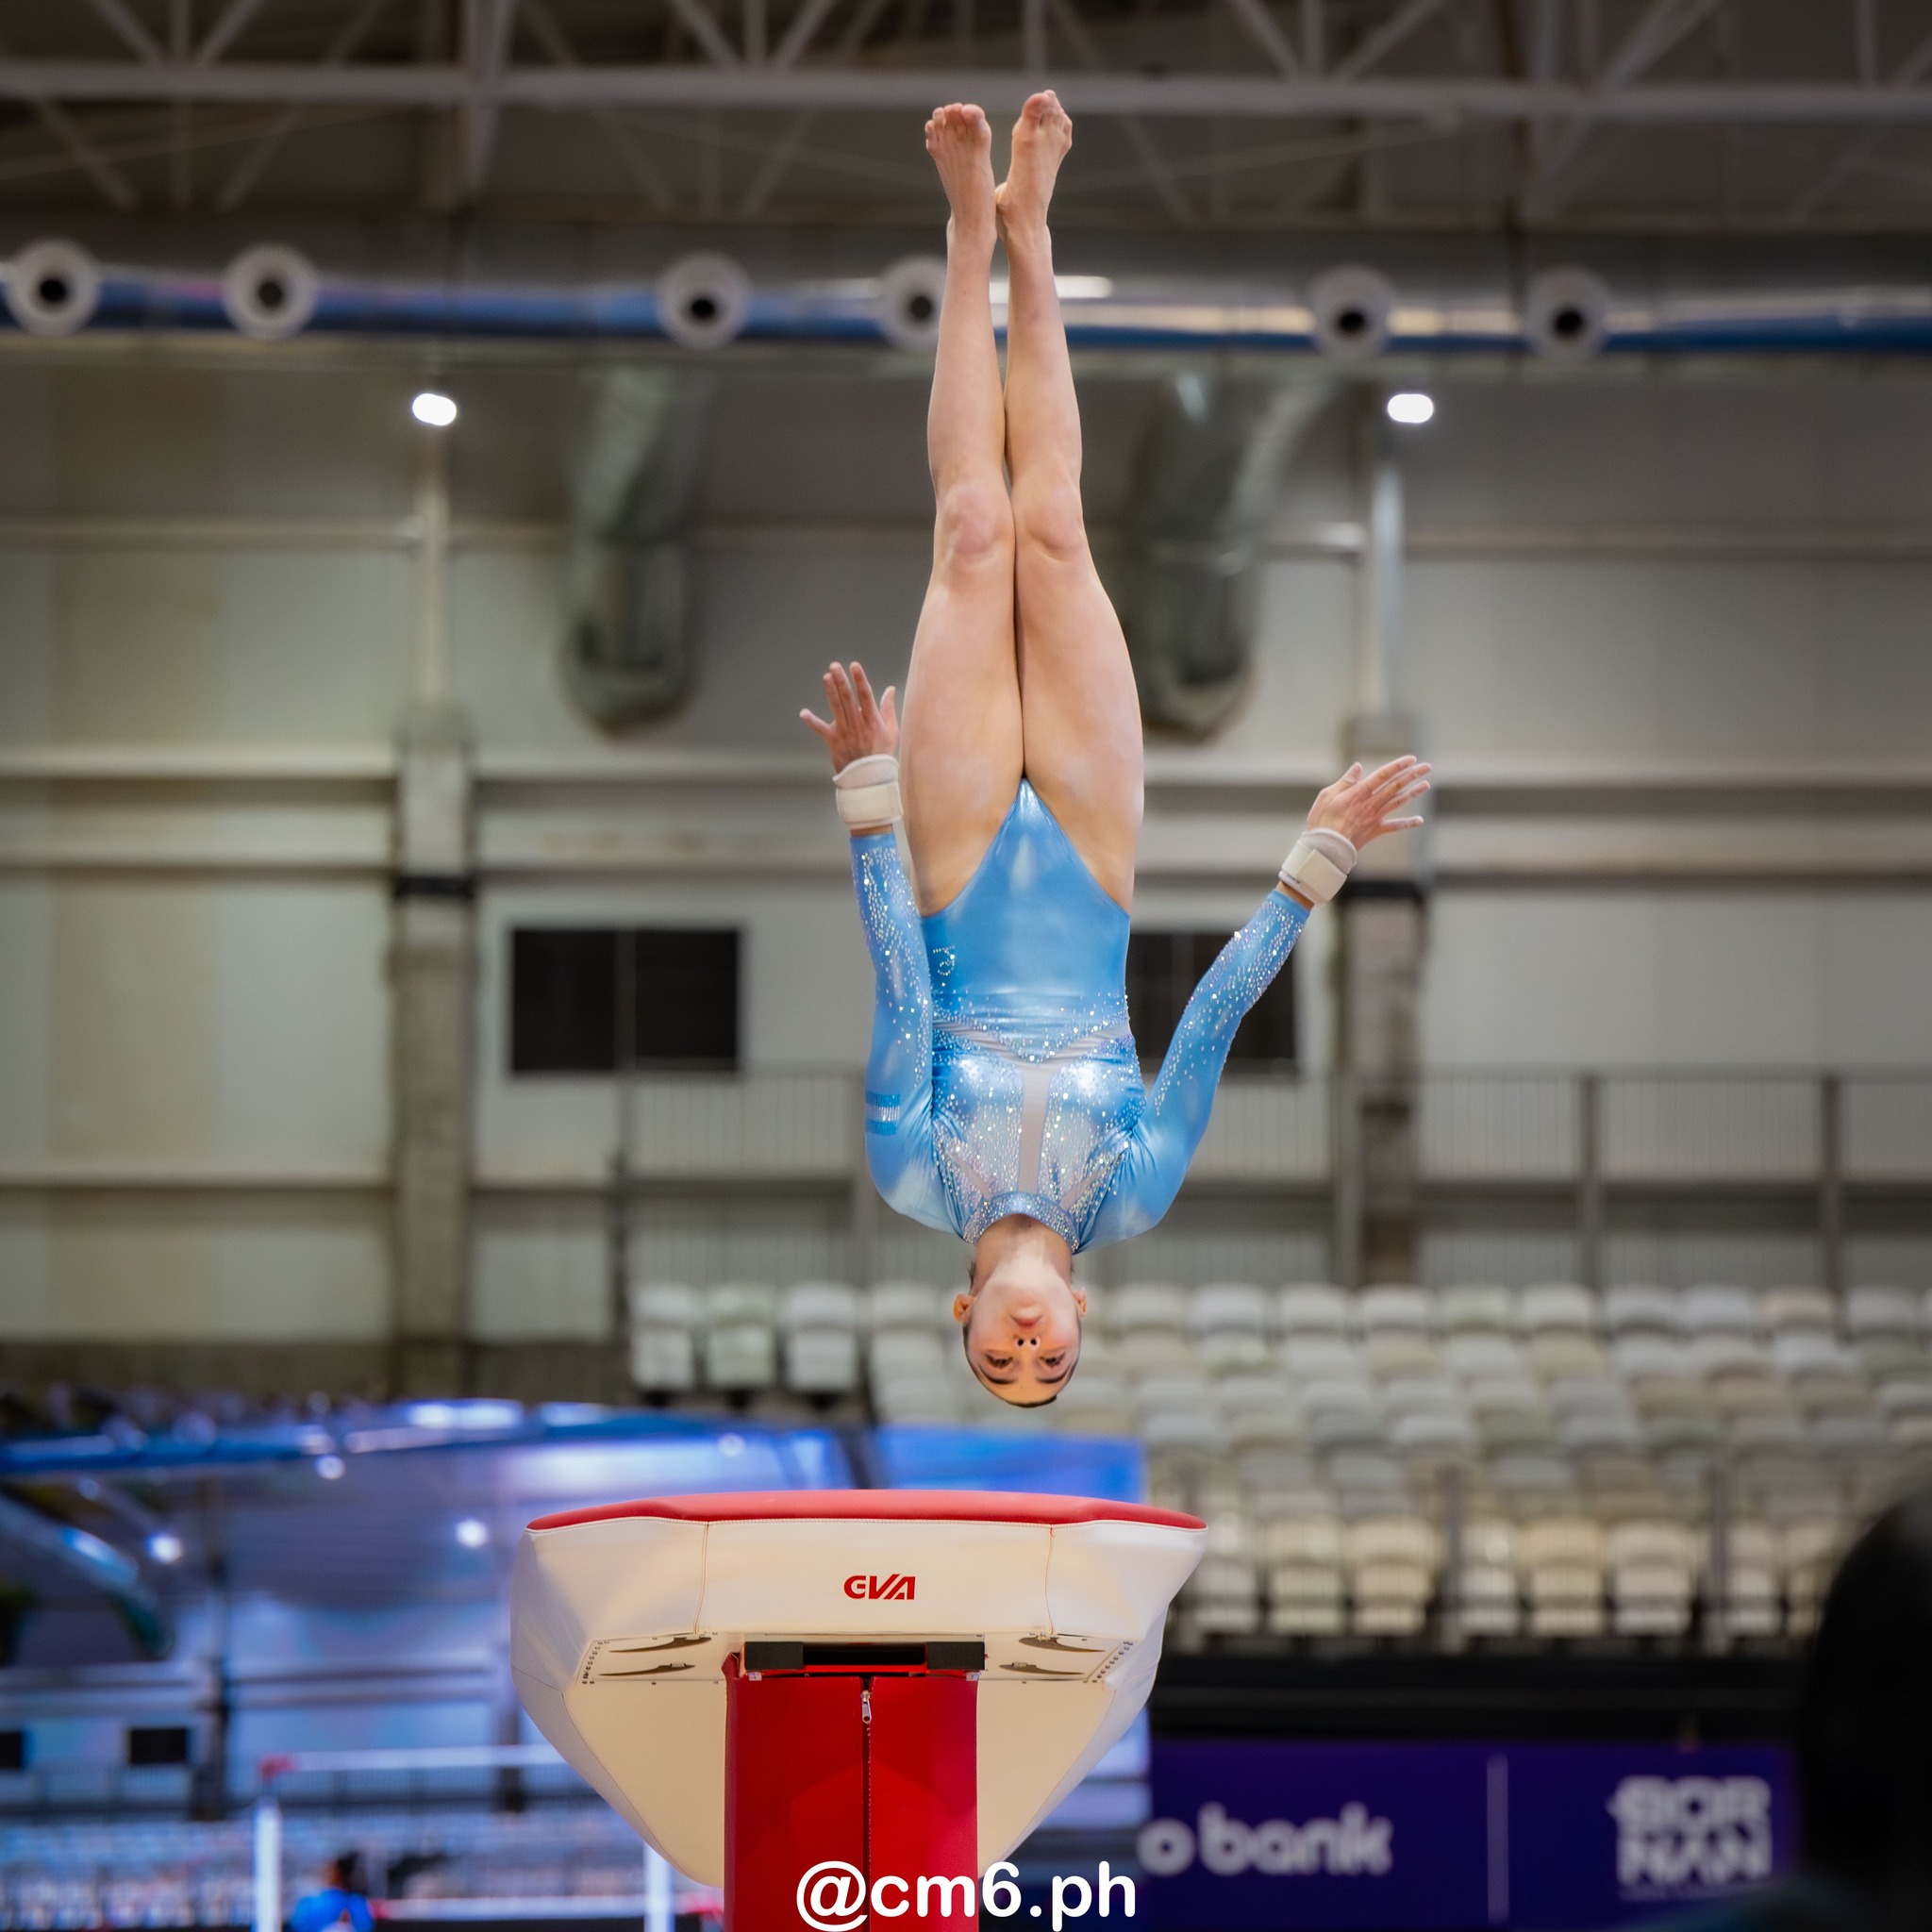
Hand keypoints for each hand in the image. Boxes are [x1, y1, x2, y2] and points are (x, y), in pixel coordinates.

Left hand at [801, 661, 898, 771]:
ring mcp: (845, 732)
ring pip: (836, 708)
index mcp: (872, 720)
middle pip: (848, 698)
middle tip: (835, 666)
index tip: (854, 665)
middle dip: (841, 681)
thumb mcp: (891, 730)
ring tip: (826, 677)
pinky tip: (803, 713)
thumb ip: (888, 708)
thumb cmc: (881, 753)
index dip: (860, 679)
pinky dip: (812, 721)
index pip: (865, 695)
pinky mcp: (833, 741)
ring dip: (830, 691)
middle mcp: (858, 724)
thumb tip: (890, 689)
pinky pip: (820, 730)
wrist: (869, 778)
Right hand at [1308, 755, 1430, 847]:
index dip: (1398, 766)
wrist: (1325, 847)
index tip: (1411, 759)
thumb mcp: (1327, 795)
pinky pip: (1394, 826)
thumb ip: (1346, 781)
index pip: (1382, 775)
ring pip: (1398, 802)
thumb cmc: (1322, 820)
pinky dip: (1407, 823)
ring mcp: (1374, 817)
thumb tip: (1359, 766)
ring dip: (1413, 793)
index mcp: (1359, 793)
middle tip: (1427, 767)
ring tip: (1426, 784)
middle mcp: (1371, 804)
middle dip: (1412, 775)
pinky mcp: (1375, 830)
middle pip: (1395, 786)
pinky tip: (1420, 820)